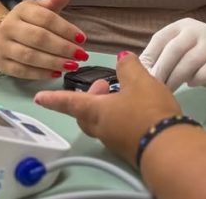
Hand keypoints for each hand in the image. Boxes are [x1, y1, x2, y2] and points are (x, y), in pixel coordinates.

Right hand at [0, 0, 88, 78]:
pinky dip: (41, 74)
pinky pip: (22, 71)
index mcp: (21, 11)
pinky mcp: (2, 64)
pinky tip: (57, 73)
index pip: (46, 19)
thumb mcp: (41, 9)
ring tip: (73, 65)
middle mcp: (9, 27)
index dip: (66, 29)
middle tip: (82, 55)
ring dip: (54, 62)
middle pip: (38, 38)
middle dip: (63, 47)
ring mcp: (3, 47)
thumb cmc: (28, 23)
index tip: (83, 38)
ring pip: (30, 56)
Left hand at [35, 51, 182, 163]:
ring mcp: (114, 141)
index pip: (69, 101)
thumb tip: (121, 57)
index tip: (38, 98)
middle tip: (102, 85)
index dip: (54, 97)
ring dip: (106, 107)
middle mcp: (100, 128)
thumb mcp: (140, 81)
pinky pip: (117, 130)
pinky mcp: (129, 147)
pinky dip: (120, 117)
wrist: (168, 146)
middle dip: (88, 98)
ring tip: (123, 94)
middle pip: (84, 114)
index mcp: (95, 111)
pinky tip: (137, 110)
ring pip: (101, 122)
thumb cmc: (147, 111)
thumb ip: (129, 67)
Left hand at [139, 18, 205, 91]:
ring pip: (191, 60)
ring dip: (177, 78)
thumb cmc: (195, 59)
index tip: (140, 76)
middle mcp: (198, 29)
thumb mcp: (176, 53)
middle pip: (175, 49)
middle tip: (153, 88)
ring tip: (169, 91)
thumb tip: (133, 71)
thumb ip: (158, 58)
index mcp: (181, 26)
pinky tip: (191, 84)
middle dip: (162, 70)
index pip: (160, 38)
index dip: (149, 57)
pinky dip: (198, 78)